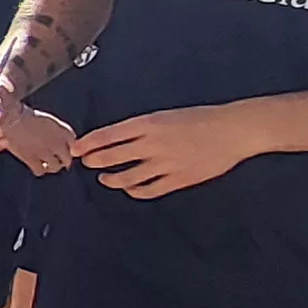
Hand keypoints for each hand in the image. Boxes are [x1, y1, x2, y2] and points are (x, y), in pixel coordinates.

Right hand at [1, 109, 75, 174]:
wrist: (11, 117)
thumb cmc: (28, 116)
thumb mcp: (49, 121)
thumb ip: (59, 134)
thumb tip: (65, 146)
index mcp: (63, 131)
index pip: (73, 145)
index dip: (67, 148)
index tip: (61, 148)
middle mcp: (58, 143)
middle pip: (67, 159)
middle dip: (61, 161)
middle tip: (56, 160)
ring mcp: (45, 152)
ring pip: (55, 167)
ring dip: (51, 167)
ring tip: (45, 164)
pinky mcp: (32, 158)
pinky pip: (40, 170)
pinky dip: (38, 169)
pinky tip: (34, 165)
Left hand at [72, 103, 267, 198]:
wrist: (233, 130)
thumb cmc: (200, 118)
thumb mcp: (166, 116)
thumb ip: (142, 128)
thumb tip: (117, 138)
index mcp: (149, 123)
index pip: (108, 135)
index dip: (88, 143)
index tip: (74, 148)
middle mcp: (153, 143)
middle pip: (112, 157)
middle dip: (94, 161)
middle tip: (86, 162)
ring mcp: (165, 164)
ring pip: (127, 177)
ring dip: (111, 179)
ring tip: (105, 178)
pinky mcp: (178, 180)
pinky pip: (148, 190)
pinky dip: (135, 191)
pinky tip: (130, 188)